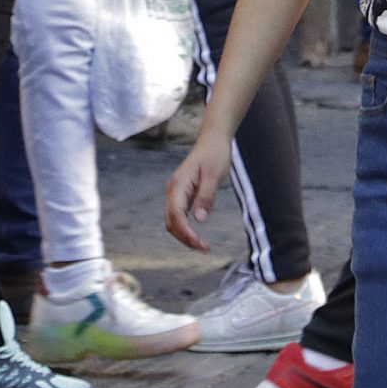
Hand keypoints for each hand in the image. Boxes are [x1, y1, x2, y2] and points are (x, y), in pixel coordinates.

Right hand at [164, 133, 231, 251]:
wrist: (213, 139)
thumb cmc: (214, 154)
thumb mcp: (213, 175)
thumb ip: (206, 197)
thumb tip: (199, 219)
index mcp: (178, 185)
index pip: (177, 216)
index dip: (186, 233)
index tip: (200, 243)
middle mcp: (173, 190)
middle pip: (172, 222)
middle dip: (185, 237)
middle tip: (204, 248)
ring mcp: (176, 192)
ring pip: (174, 220)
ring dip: (184, 234)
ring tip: (202, 244)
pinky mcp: (183, 193)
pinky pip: (179, 215)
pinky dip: (186, 227)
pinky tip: (197, 233)